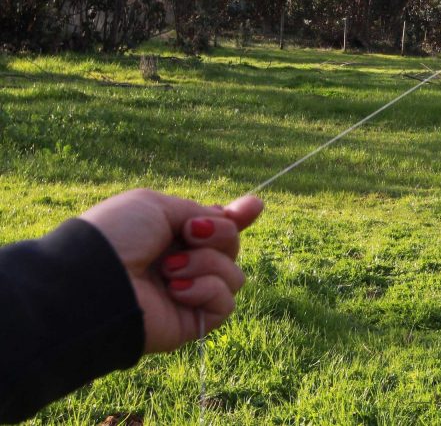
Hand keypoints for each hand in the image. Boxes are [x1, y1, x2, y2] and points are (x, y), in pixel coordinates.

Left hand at [80, 189, 262, 352]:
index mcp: (172, 236)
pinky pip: (225, 303)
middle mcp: (183, 264)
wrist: (96, 281)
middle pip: (232, 247)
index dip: (238, 218)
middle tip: (191, 234)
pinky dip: (206, 290)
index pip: (216, 228)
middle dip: (220, 235)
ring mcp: (189, 294)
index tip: (255, 206)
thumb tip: (235, 214)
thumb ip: (200, 211)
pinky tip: (176, 290)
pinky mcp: (192, 322)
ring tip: (169, 270)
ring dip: (206, 264)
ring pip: (234, 274)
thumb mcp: (158, 206)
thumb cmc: (118, 237)